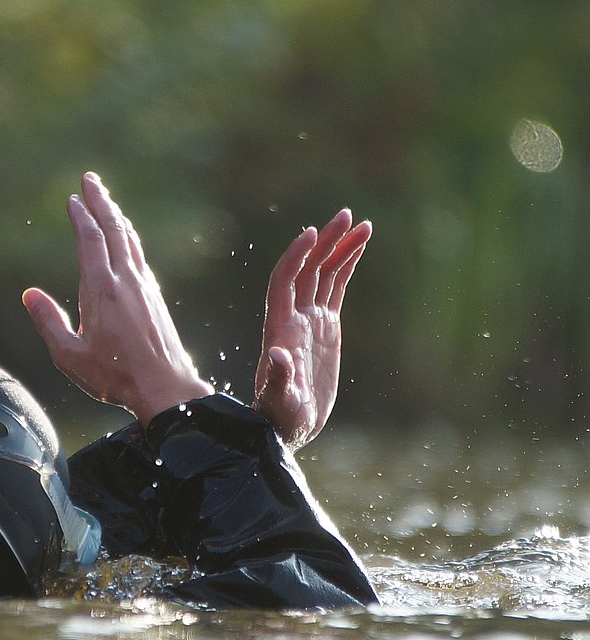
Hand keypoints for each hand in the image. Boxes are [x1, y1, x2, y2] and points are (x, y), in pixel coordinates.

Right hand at [22, 172, 212, 426]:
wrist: (165, 387)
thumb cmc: (114, 375)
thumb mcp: (69, 355)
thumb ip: (48, 321)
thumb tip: (29, 294)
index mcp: (101, 289)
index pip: (90, 239)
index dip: (81, 215)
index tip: (73, 199)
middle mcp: (125, 280)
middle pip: (113, 229)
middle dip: (101, 201)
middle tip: (91, 179)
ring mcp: (144, 286)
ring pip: (129, 239)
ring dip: (116, 216)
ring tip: (107, 201)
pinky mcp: (154, 297)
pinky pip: (138, 255)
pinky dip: (128, 237)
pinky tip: (125, 239)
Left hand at [254, 209, 371, 450]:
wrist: (290, 423)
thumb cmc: (280, 415)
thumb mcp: (280, 400)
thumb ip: (279, 378)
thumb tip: (277, 356)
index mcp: (280, 327)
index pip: (284, 281)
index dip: (295, 256)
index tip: (312, 233)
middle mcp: (293, 317)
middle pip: (307, 269)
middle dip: (326, 242)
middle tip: (347, 215)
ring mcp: (310, 319)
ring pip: (324, 273)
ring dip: (340, 247)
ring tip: (362, 223)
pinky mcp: (326, 326)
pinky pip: (336, 287)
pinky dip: (346, 266)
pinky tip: (360, 245)